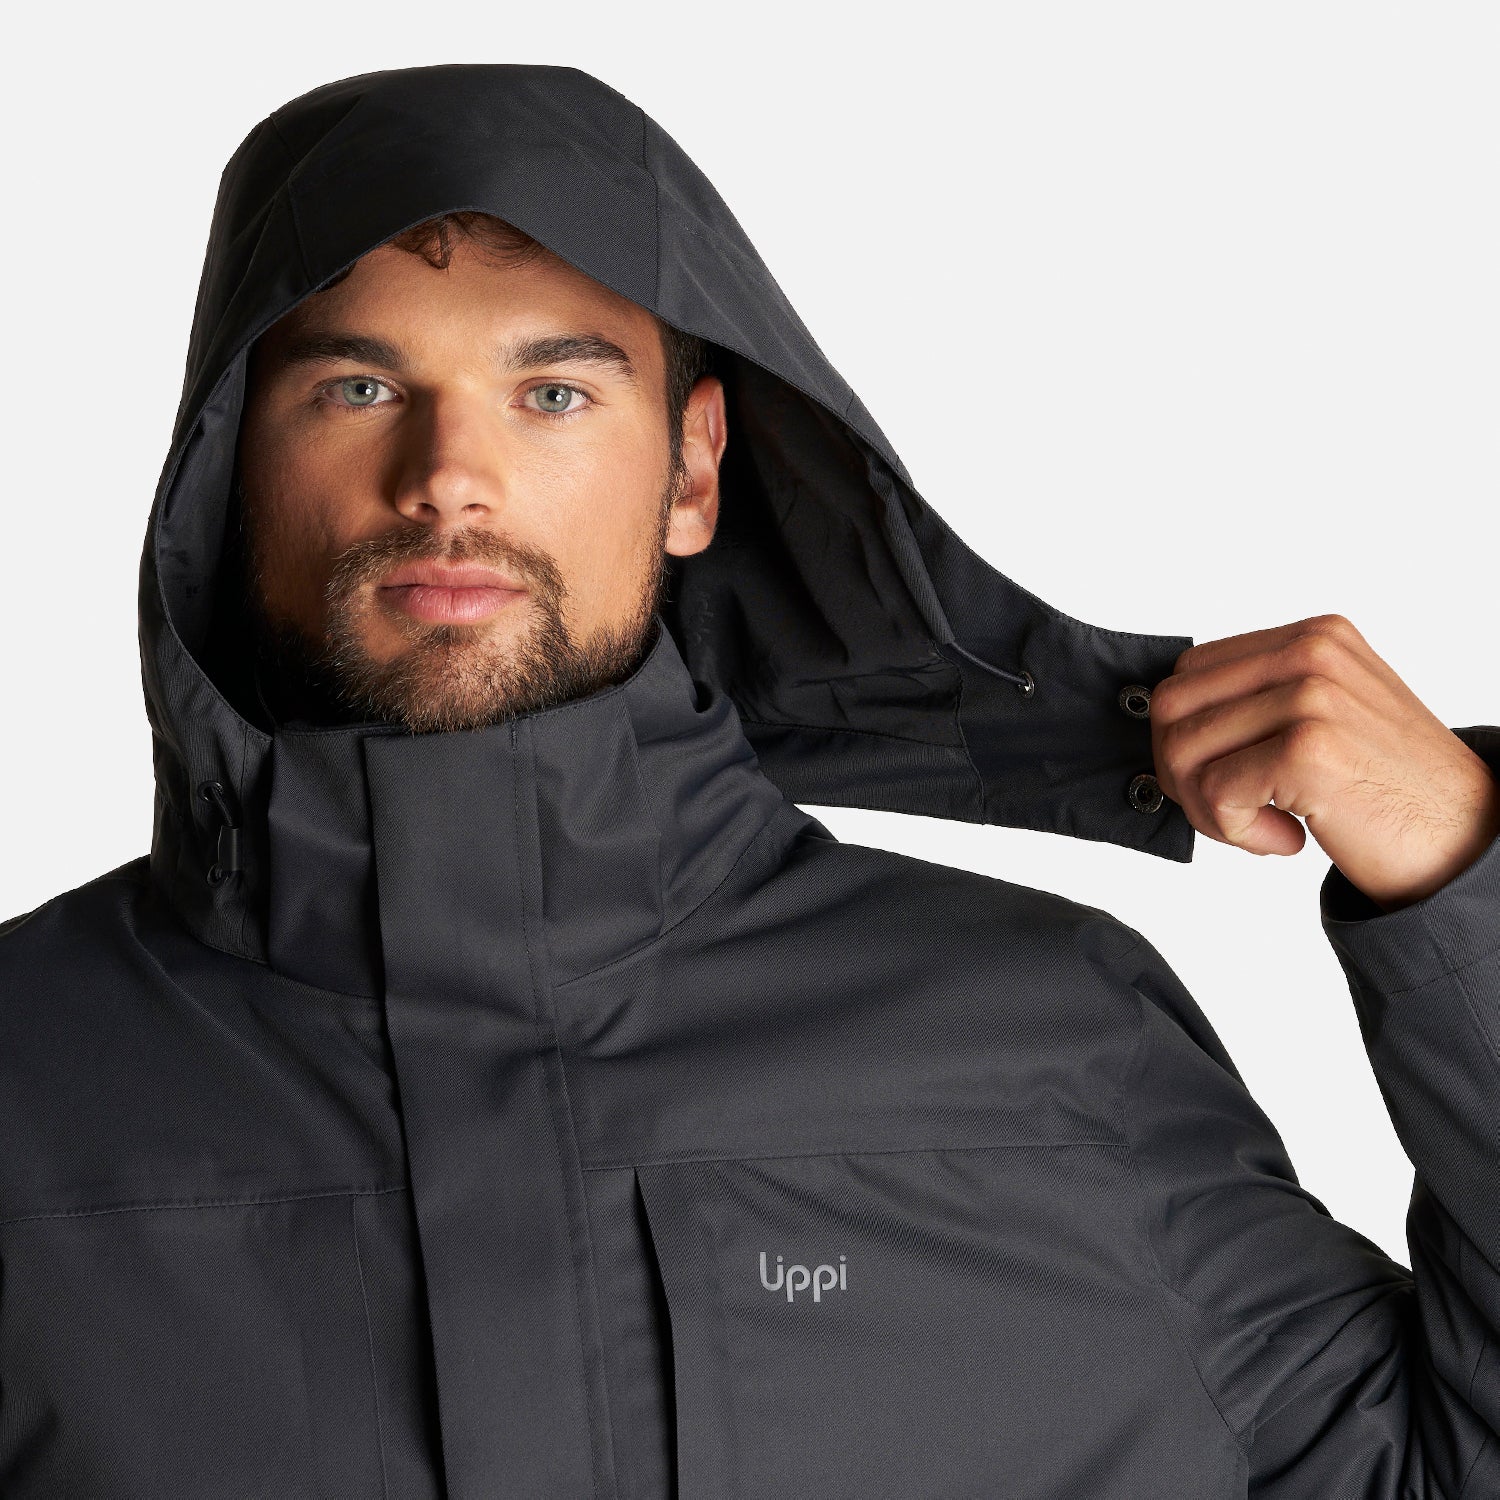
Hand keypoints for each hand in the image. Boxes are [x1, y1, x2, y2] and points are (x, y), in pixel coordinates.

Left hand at [1148, 614, 1499, 912]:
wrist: (1465, 842)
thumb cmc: (1390, 790)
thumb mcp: (1327, 716)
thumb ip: (1260, 701)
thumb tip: (1168, 719)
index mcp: (1312, 637)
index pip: (1190, 673)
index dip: (1187, 734)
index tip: (1225, 778)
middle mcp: (1311, 652)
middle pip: (1171, 706)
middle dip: (1181, 771)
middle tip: (1230, 811)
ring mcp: (1311, 696)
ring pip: (1182, 749)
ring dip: (1206, 809)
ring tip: (1260, 827)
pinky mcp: (1308, 749)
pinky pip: (1214, 792)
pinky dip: (1235, 831)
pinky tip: (1287, 839)